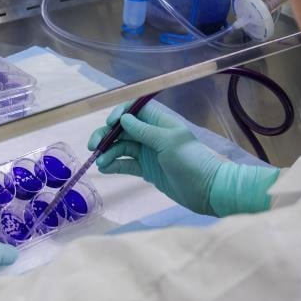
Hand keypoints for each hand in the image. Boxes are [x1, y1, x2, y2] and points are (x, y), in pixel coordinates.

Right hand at [88, 103, 279, 215]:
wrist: (207, 190)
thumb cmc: (190, 161)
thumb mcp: (167, 142)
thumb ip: (143, 130)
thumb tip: (123, 118)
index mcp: (160, 123)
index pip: (135, 110)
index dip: (120, 114)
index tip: (110, 124)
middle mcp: (151, 135)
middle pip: (123, 129)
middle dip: (107, 135)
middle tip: (94, 146)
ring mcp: (148, 153)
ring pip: (122, 147)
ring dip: (109, 152)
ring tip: (100, 163)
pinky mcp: (146, 170)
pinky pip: (126, 163)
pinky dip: (114, 165)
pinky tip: (105, 168)